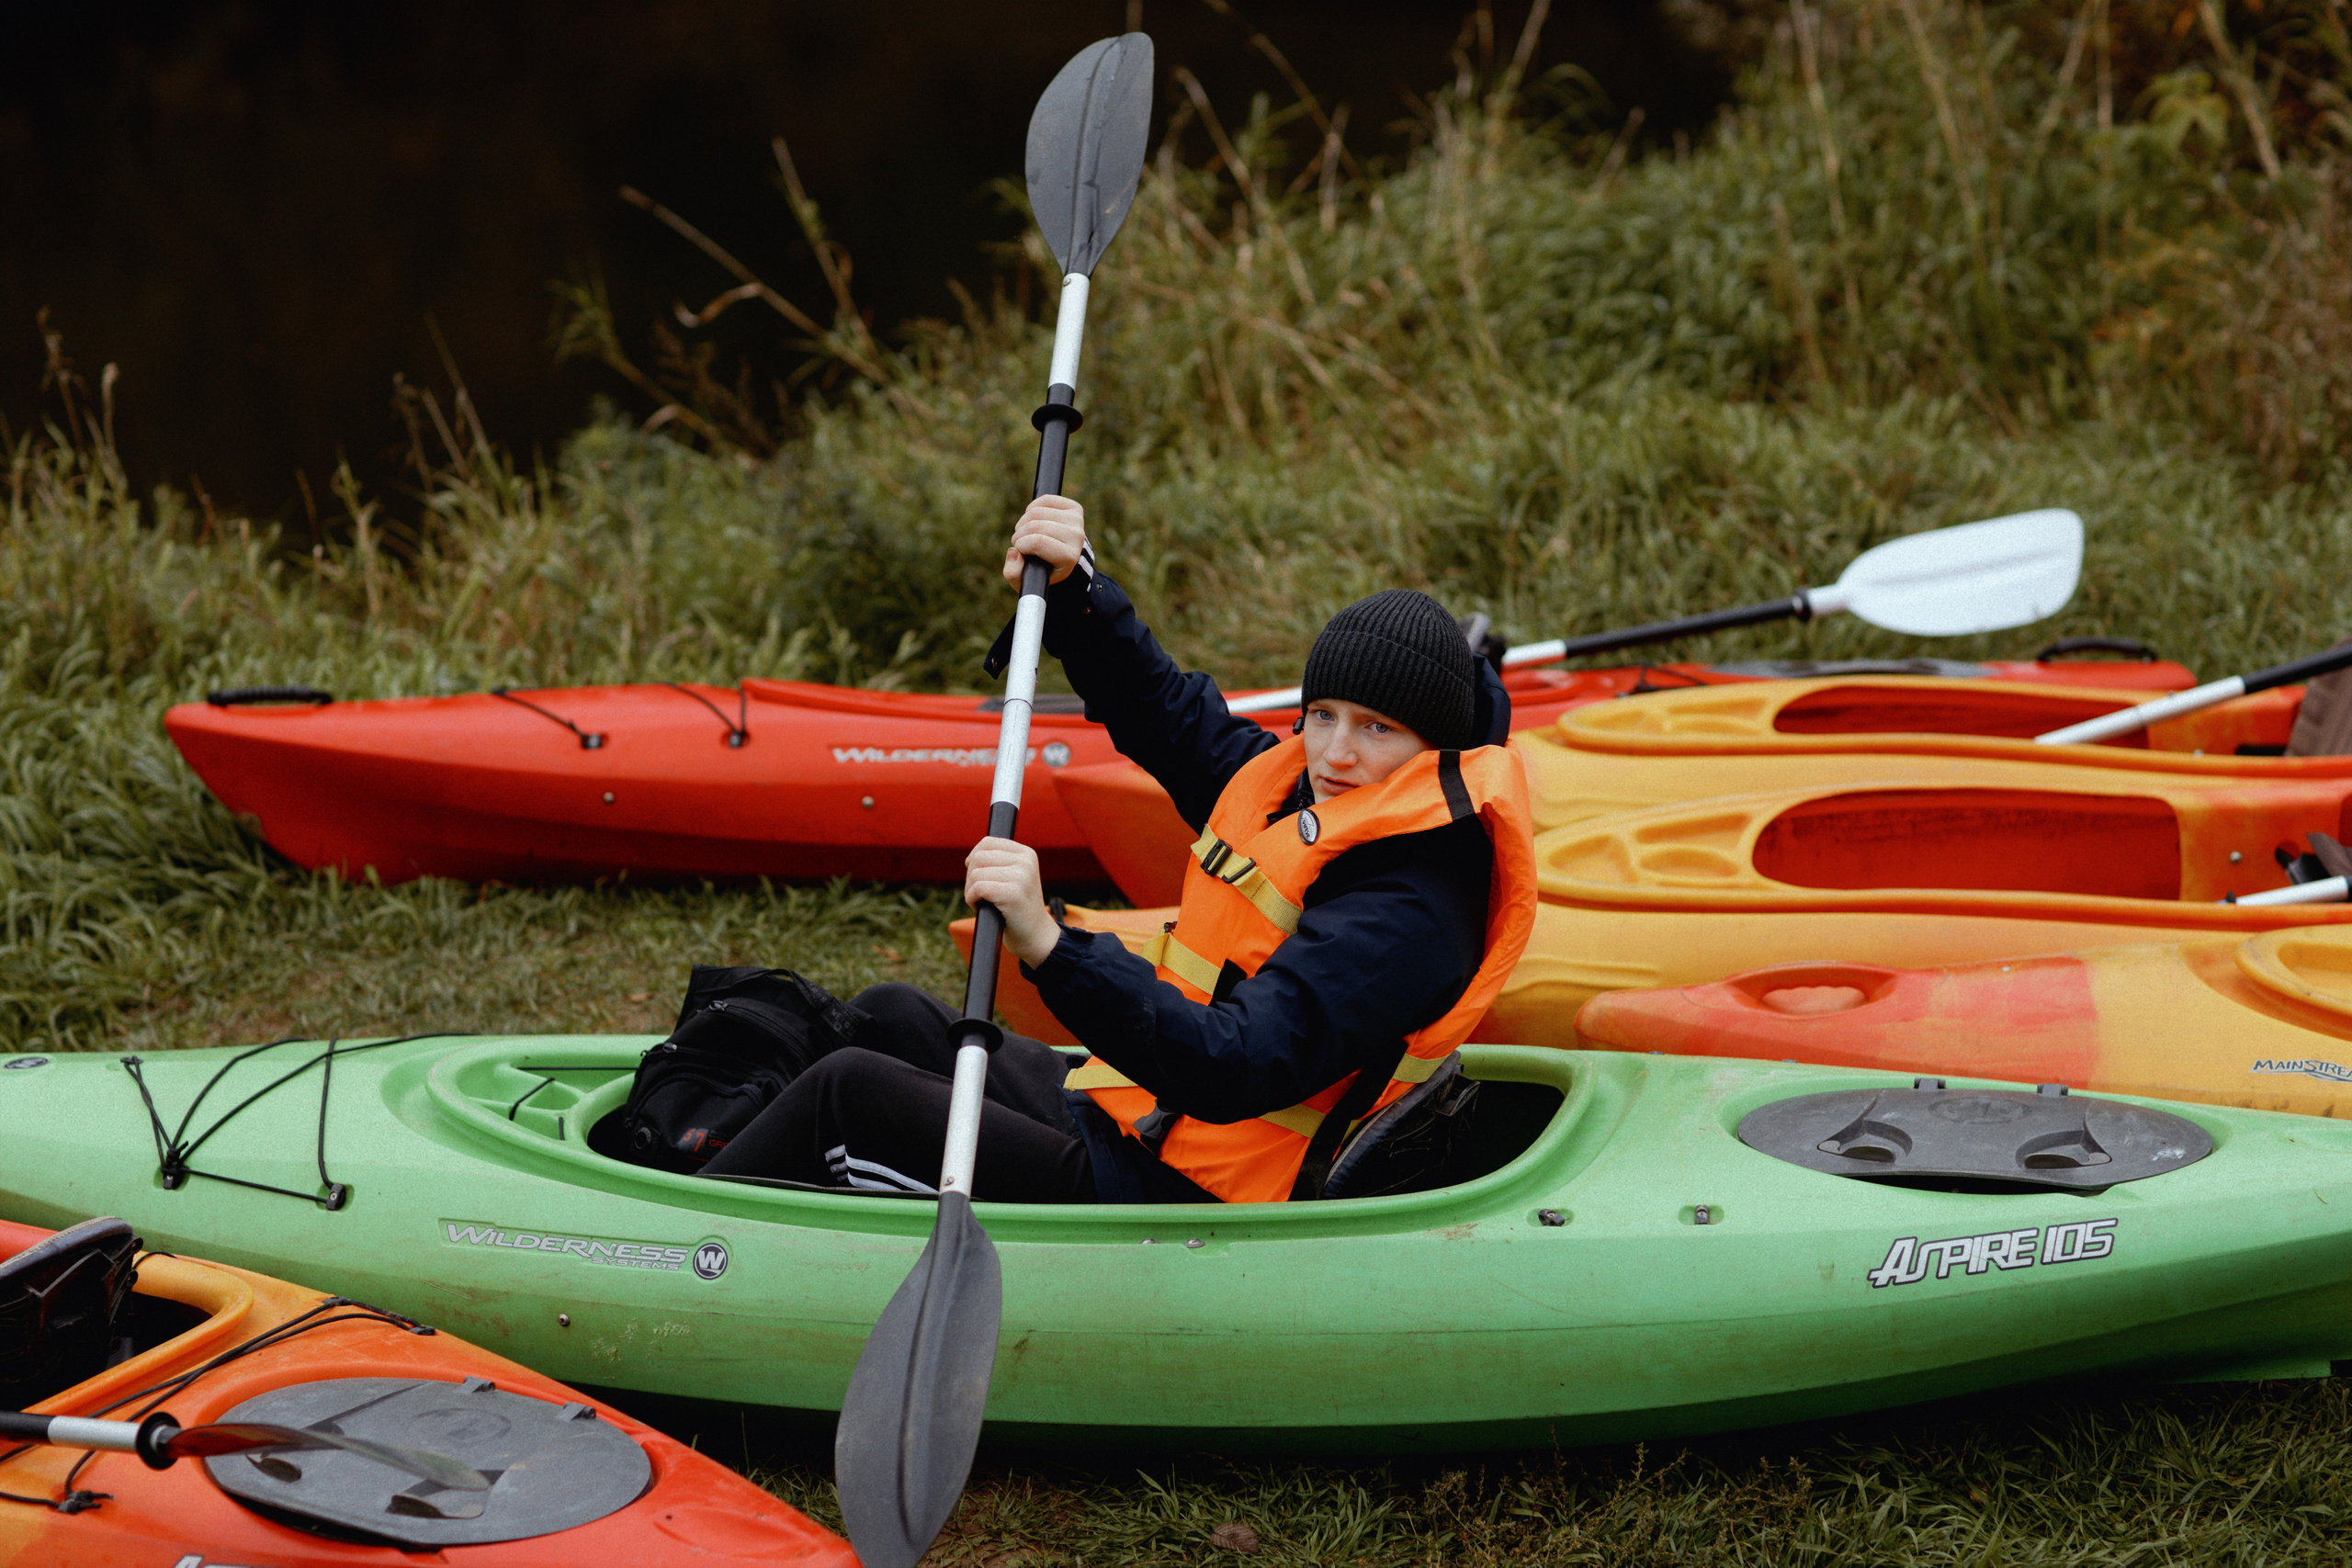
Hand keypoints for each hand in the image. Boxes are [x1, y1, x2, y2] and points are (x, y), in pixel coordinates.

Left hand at [964, 837, 1061, 966]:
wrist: (1035, 937)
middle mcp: (1026, 861)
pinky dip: (972, 900)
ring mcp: (1021, 876)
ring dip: (970, 891)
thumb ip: (998, 863)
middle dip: (971, 878)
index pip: (987, 843)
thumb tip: (969, 858)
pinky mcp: (1012, 893)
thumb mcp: (1013, 878)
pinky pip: (977, 888)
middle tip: (981, 895)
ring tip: (983, 902)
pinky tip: (982, 908)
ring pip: (975, 873)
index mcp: (1026, 854)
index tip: (978, 878)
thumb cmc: (1018, 909)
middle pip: (978, 858)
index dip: (974, 860)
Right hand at [1004, 494, 1085, 589]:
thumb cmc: (1043, 570)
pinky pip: (1045, 500)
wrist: (1064, 560)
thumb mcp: (1026, 580)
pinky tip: (1033, 520)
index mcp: (1068, 557)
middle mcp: (1076, 537)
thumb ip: (1013, 573)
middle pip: (1035, 526)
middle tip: (1020, 543)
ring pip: (1036, 512)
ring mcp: (1077, 521)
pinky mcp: (1074, 508)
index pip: (1038, 542)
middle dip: (1019, 534)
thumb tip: (1014, 552)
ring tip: (1026, 533)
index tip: (1020, 551)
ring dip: (1023, 523)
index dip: (1021, 545)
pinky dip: (1032, 509)